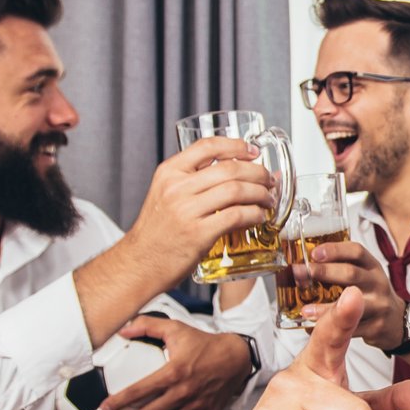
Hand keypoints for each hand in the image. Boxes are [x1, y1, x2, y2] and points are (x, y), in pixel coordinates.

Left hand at [100, 317, 252, 409]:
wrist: (237, 358)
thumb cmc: (203, 343)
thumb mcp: (176, 328)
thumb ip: (147, 326)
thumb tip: (122, 330)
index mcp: (174, 371)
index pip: (141, 390)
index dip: (121, 401)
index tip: (105, 408)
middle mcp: (184, 392)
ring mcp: (195, 407)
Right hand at [123, 137, 276, 288]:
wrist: (140, 263)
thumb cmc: (157, 232)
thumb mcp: (165, 194)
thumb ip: (190, 180)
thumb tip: (231, 171)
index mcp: (169, 172)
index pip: (207, 146)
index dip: (236, 146)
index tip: (253, 151)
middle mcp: (177, 188)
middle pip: (229, 168)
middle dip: (257, 172)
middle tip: (269, 179)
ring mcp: (187, 210)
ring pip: (236, 190)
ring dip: (260, 193)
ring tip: (268, 199)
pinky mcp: (199, 233)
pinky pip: (236, 216)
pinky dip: (254, 214)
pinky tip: (259, 216)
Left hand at [294, 240, 405, 346]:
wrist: (397, 321)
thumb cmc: (372, 294)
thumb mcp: (365, 274)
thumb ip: (341, 267)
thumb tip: (303, 265)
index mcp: (373, 266)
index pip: (356, 252)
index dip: (335, 250)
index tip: (314, 253)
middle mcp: (378, 283)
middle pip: (351, 274)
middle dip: (324, 272)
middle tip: (301, 274)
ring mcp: (379, 305)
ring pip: (351, 304)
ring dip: (325, 308)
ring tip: (306, 310)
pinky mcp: (376, 327)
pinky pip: (350, 329)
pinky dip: (330, 328)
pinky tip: (313, 328)